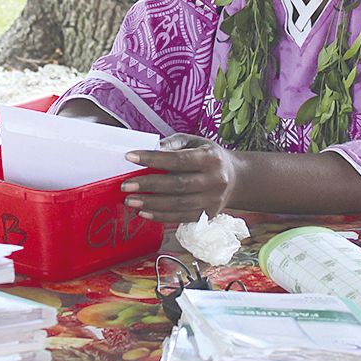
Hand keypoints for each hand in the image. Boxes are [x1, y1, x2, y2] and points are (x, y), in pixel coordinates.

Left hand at [121, 134, 235, 222]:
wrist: (235, 179)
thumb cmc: (208, 156)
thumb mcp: (195, 142)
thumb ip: (173, 144)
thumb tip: (150, 149)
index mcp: (211, 158)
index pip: (178, 159)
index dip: (153, 158)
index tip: (130, 157)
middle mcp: (215, 181)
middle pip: (177, 185)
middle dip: (148, 185)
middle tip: (125, 185)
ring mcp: (212, 201)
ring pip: (178, 205)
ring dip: (151, 204)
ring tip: (130, 201)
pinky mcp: (207, 215)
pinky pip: (180, 218)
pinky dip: (160, 216)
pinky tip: (144, 212)